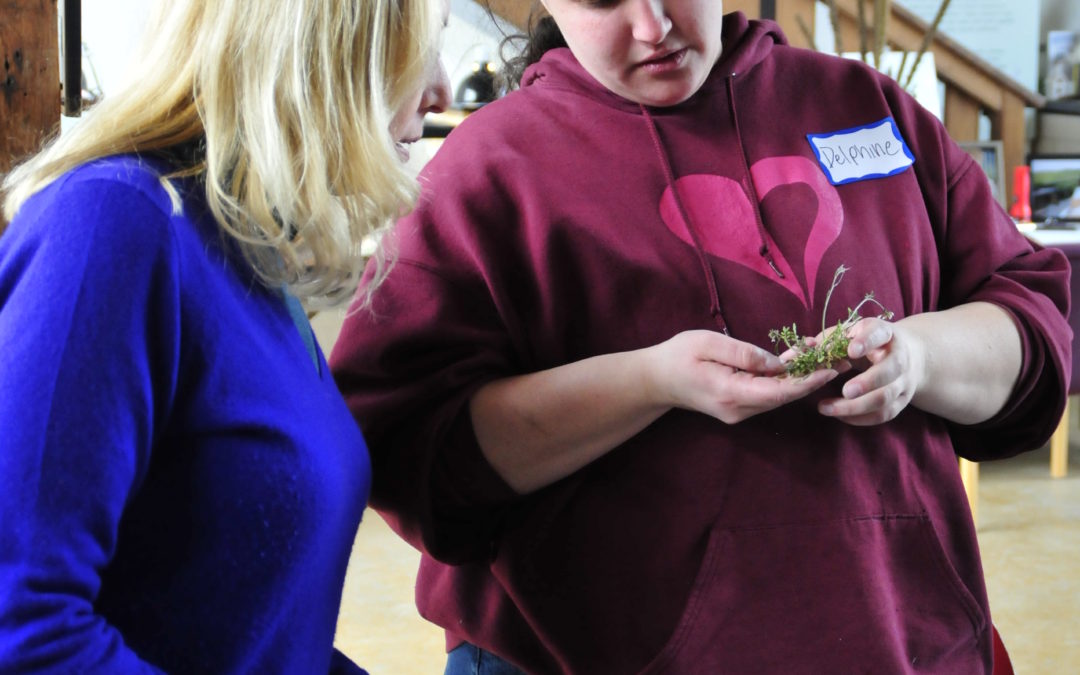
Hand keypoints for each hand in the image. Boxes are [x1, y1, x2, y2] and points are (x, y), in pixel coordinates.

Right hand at [649, 330, 839, 424]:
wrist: (656, 381)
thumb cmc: (678, 356)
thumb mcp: (707, 343)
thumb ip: (742, 353)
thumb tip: (777, 362)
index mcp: (730, 393)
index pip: (777, 391)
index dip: (806, 381)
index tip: (829, 369)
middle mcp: (737, 409)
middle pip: (783, 397)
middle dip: (811, 379)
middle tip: (838, 360)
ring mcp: (738, 412)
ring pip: (777, 397)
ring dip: (799, 380)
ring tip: (823, 358)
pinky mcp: (738, 408)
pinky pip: (767, 396)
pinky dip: (784, 382)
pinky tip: (796, 365)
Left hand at [816, 317, 928, 424]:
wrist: (906, 355)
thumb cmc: (868, 342)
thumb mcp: (852, 334)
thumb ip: (829, 341)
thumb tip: (805, 352)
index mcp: (885, 334)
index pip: (879, 334)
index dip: (866, 342)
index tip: (851, 351)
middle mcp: (899, 357)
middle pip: (891, 370)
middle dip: (868, 382)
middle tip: (845, 391)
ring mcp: (903, 381)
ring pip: (885, 397)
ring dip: (855, 407)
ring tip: (826, 408)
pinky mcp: (901, 401)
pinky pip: (884, 414)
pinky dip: (860, 418)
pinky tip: (839, 416)